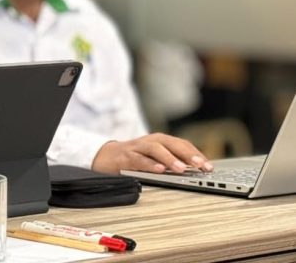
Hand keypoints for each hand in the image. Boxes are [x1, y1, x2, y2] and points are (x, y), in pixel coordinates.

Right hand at [92, 133, 213, 174]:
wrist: (105, 156)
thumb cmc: (133, 157)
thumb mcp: (154, 158)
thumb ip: (171, 161)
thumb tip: (195, 171)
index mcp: (160, 141)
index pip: (182, 144)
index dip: (196, 154)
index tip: (209, 166)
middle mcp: (150, 142)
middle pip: (171, 144)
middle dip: (188, 154)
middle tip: (201, 165)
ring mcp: (137, 148)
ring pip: (155, 149)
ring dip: (170, 158)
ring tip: (182, 168)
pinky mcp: (124, 157)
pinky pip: (138, 159)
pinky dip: (149, 164)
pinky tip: (159, 170)